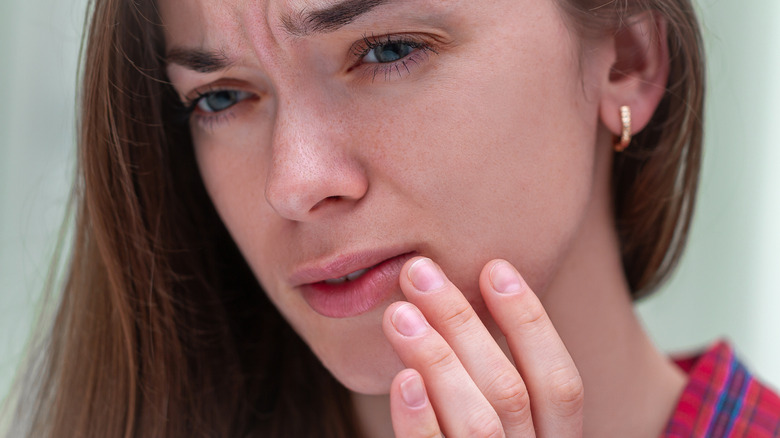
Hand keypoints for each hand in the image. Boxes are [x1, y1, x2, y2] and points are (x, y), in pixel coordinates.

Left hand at [382, 257, 583, 436]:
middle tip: (419, 272)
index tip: (494, 267)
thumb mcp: (507, 426)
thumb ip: (492, 382)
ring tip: (399, 313)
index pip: (560, 382)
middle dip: (463, 323)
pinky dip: (419, 420)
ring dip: (438, 360)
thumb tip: (454, 300)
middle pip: (508, 390)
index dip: (531, 322)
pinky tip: (403, 380)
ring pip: (478, 422)